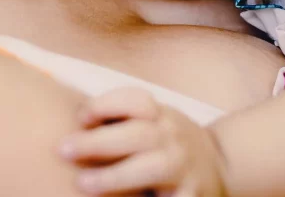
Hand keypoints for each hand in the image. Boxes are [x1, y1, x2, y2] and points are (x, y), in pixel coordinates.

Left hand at [59, 87, 226, 196]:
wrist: (221, 167)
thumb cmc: (168, 144)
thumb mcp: (153, 123)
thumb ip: (120, 121)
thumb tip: (75, 123)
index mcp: (162, 115)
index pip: (137, 100)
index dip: (107, 104)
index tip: (80, 117)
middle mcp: (175, 137)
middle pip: (138, 134)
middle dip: (99, 142)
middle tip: (62, 150)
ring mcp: (185, 168)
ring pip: (152, 167)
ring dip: (115, 175)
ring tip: (83, 183)